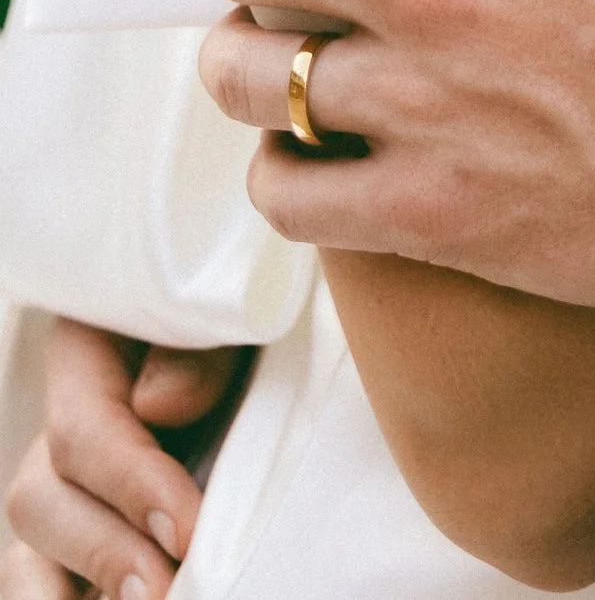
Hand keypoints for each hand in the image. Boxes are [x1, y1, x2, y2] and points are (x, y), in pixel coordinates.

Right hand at [3, 320, 241, 599]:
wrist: (272, 351)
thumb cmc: (251, 324)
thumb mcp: (236, 316)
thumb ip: (199, 348)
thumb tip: (157, 405)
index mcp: (88, 352)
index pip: (83, 429)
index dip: (129, 485)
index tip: (184, 532)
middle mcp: (64, 428)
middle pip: (39, 501)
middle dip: (103, 554)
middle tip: (164, 593)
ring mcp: (67, 492)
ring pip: (27, 559)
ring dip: (81, 589)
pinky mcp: (81, 545)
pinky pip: (43, 586)